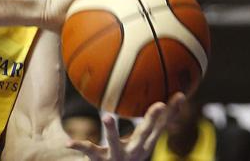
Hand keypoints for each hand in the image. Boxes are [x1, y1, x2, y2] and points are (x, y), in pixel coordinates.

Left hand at [68, 94, 185, 159]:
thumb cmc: (129, 155)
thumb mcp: (143, 139)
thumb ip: (152, 121)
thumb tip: (172, 95)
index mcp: (145, 144)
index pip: (162, 126)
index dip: (172, 112)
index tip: (180, 96)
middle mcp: (135, 151)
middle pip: (146, 133)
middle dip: (153, 119)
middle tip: (159, 104)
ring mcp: (118, 157)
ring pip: (115, 143)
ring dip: (112, 130)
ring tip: (107, 116)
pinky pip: (89, 151)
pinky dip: (79, 145)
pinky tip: (69, 142)